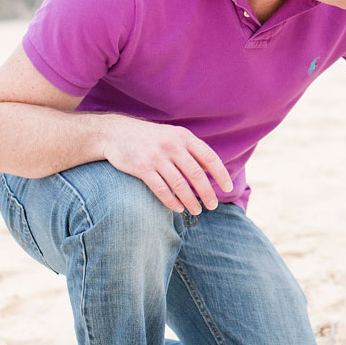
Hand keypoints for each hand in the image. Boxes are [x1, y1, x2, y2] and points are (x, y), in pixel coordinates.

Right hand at [102, 116, 233, 214]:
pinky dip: (172, 202)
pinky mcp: (142, 168)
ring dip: (191, 201)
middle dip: (207, 193)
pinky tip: (179, 208)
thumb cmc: (152, 138)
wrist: (117, 133)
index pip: (209, 157)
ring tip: (197, 211)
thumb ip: (192, 150)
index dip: (221, 174)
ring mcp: (156, 157)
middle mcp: (172, 146)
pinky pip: (161, 190)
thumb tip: (211, 170)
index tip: (228, 188)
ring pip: (180, 185)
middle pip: (196, 175)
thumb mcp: (174, 136)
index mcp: (184, 137)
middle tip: (213, 206)